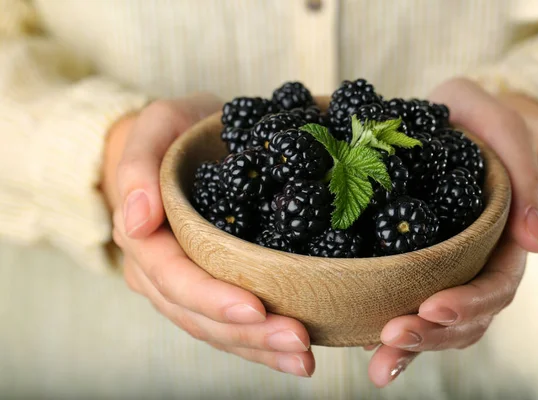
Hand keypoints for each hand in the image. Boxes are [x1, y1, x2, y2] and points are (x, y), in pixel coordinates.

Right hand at [101, 94, 313, 376]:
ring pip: (216, 331)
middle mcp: (160, 273)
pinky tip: (294, 354)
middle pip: (198, 315)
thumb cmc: (172, 134)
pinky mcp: (211, 291)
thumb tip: (139, 219)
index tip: (255, 308)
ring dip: (259, 348)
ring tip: (304, 357)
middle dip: (248, 333)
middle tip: (297, 340)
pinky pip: (230, 326)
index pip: (173, 277)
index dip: (212, 297)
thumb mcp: (155, 127)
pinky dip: (261, 343)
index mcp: (145, 239)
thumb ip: (138, 167)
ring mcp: (184, 287)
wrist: (180, 145)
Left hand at [368, 78, 537, 386]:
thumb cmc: (474, 121)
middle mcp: (473, 263)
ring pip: (437, 325)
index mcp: (500, 238)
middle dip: (430, 333)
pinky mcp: (412, 269)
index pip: (494, 284)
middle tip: (392, 336)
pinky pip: (406, 308)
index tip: (433, 307)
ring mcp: (443, 271)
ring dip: (411, 347)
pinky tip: (365, 347)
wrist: (443, 122)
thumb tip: (537, 243)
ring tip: (378, 360)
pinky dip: (389, 331)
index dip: (468, 302)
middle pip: (464, 317)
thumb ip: (524, 173)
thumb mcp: (499, 126)